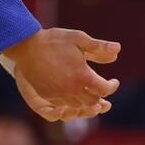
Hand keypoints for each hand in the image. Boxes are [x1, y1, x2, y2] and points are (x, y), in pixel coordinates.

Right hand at [2, 28, 120, 120]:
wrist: (26, 46)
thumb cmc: (54, 41)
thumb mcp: (79, 39)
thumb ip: (100, 47)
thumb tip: (118, 49)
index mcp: (83, 76)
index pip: (104, 89)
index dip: (112, 86)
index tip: (114, 82)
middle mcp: (72, 89)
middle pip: (93, 101)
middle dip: (100, 96)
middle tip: (103, 91)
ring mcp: (58, 95)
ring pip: (79, 106)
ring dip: (87, 101)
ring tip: (90, 93)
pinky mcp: (47, 96)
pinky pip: (64, 105)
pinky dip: (72, 102)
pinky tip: (73, 93)